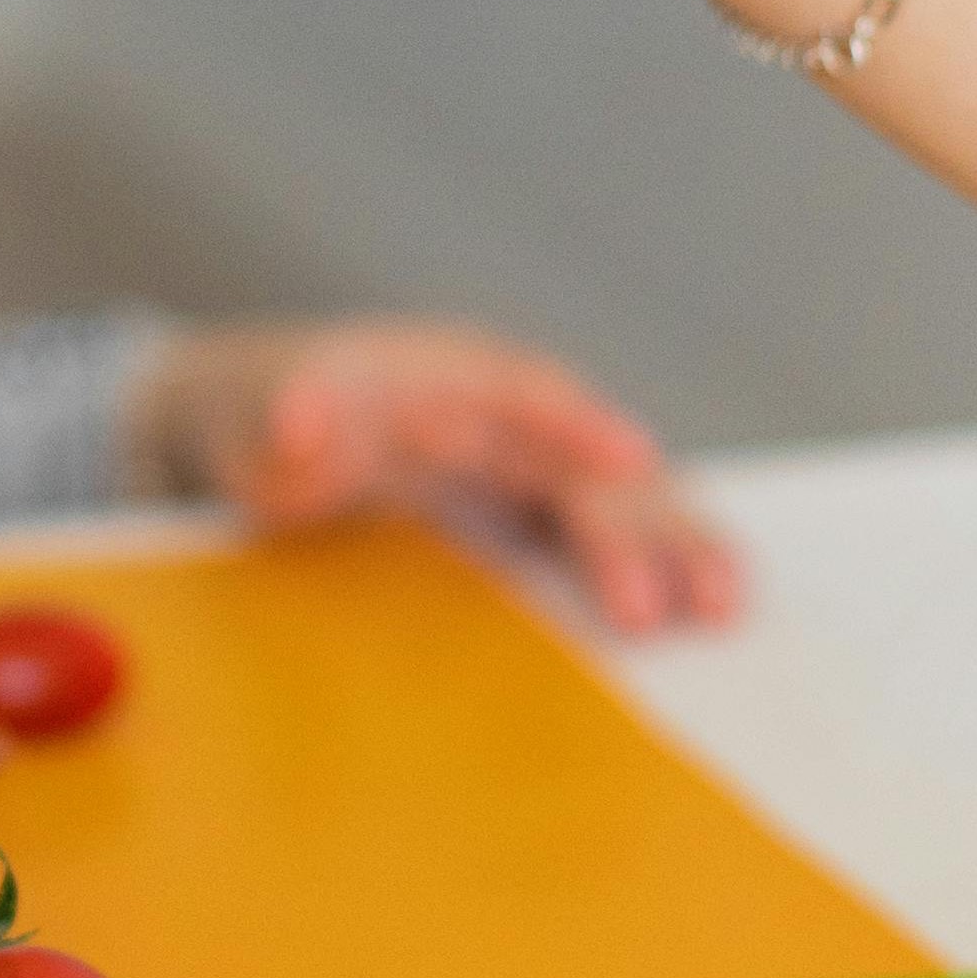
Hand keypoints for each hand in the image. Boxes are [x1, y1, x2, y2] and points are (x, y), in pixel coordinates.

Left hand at [131, 319, 741, 634]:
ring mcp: (533, 459)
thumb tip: (302, 418)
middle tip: (650, 604)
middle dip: (626, 524)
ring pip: (623, 496)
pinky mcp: (540, 508)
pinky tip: (713, 604)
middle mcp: (509, 410)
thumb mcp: (252, 418)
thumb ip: (283, 423)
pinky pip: (614, 529)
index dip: (576, 424)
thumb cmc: (262, 415)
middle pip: (585, 460)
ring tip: (724, 606)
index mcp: (447, 371)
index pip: (522, 390)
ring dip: (677, 543)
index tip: (627, 456)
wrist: (267, 423)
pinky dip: (665, 560)